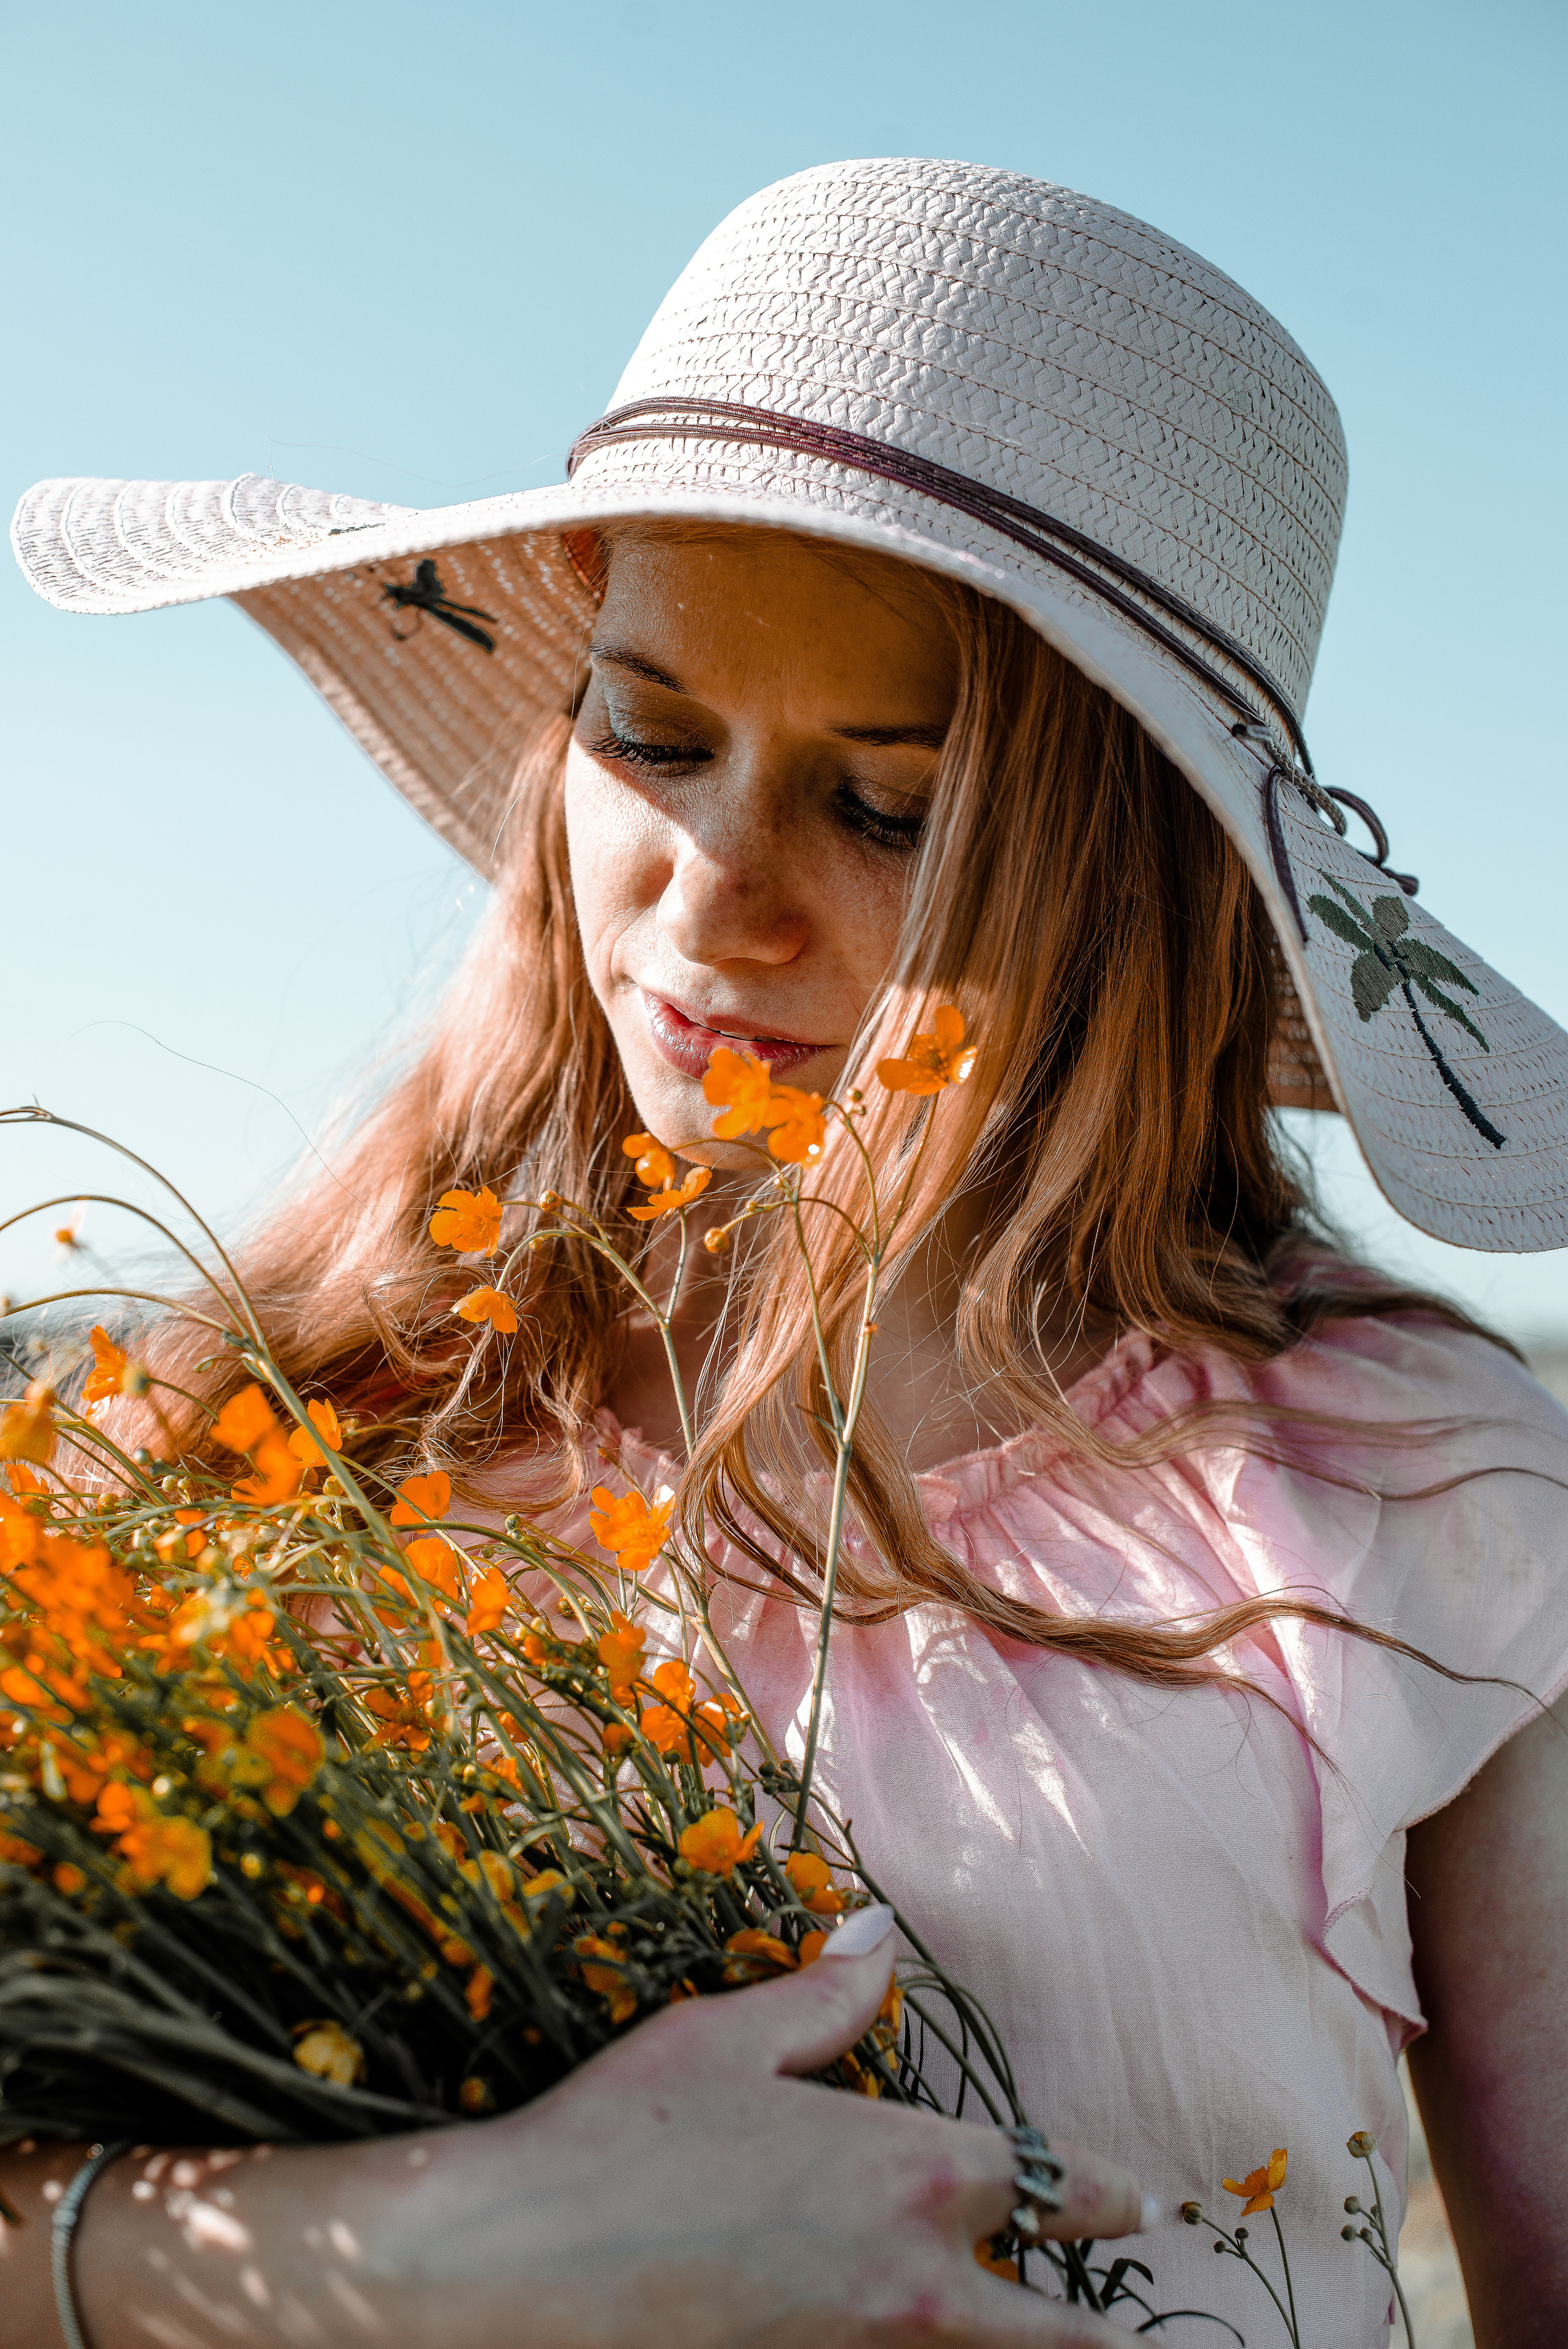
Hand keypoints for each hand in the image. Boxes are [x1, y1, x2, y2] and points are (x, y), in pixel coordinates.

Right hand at [407, 1903, 1152, 2346]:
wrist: (507, 2274)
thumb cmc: (615, 2140)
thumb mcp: (720, 2042)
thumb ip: (823, 2003)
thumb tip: (883, 1948)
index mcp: (912, 2175)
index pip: (1053, 2184)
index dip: (1106, 2194)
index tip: (1141, 2202)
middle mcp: (916, 2287)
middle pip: (1062, 2339)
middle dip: (1096, 2335)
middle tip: (1112, 2332)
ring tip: (1024, 2337)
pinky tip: (890, 2344)